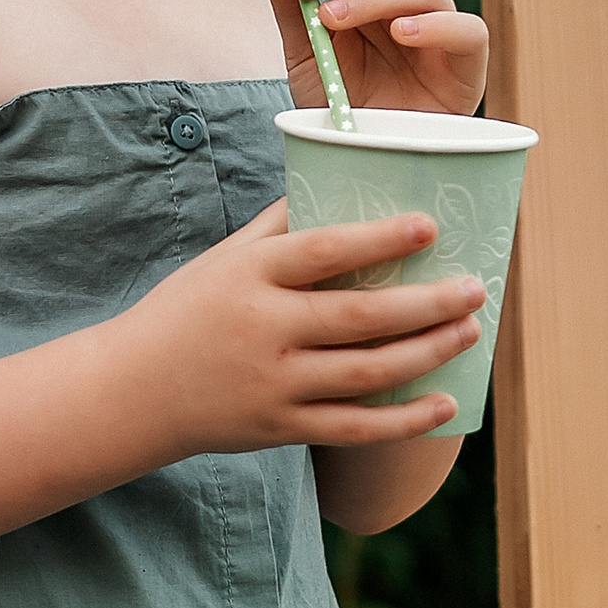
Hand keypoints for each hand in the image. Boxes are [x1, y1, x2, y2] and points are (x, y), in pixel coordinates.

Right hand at [147, 200, 486, 454]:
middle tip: (475, 288)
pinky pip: (355, 428)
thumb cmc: (185, 312)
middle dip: (428, 303)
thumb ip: (277, 226)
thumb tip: (334, 179)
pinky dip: (404, 420)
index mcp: (248, 277)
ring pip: (367, 373)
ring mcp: (274, 384)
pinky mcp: (281, 427)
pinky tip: (445, 403)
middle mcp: (263, 330)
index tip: (429, 226)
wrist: (132, 391)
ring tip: (469, 331)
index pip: (322, 251)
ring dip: (428, 353)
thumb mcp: (222, 259)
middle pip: (360, 317)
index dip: (379, 239)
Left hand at [265, 0, 487, 117]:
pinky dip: (437, 26)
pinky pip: (467, 31)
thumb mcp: (307, 58)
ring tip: (334, 18)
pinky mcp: (467, 64)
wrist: (371, 164)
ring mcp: (440, 32)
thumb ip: (291, 12)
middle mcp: (408, 6)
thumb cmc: (344, 107)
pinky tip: (402, 33)